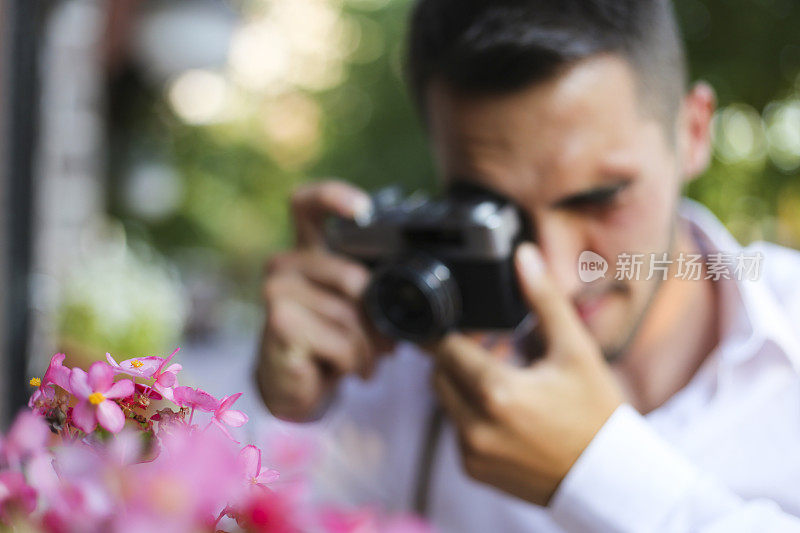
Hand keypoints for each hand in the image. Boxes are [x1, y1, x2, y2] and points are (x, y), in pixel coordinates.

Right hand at [257, 180, 393, 421]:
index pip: (309, 204)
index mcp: (309, 250)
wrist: (297, 385)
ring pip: (348, 314)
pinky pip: (339, 340)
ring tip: (363, 359)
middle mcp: (287, 263)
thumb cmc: (331, 341)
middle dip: (378, 316)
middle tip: (387, 343)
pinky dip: (353, 361)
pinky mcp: (278, 322)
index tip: (364, 208)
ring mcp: (278, 291)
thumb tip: (418, 286)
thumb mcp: (359, 309)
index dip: (334, 196)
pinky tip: (343, 367)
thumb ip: (376, 288)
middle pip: (351, 276)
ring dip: (368, 347)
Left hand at [429, 243, 623, 505]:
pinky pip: (457, 430)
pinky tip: (506, 409)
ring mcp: (472, 452)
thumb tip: (524, 256)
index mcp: (497, 392)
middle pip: (440, 374)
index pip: (446, 348)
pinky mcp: (475, 470)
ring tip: (506, 376)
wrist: (609, 479)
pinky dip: (471, 414)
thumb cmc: (596, 413)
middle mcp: (475, 426)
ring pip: (446, 402)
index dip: (453, 330)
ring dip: (464, 384)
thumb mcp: (575, 350)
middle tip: (493, 347)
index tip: (467, 324)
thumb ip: (544, 300)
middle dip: (458, 356)